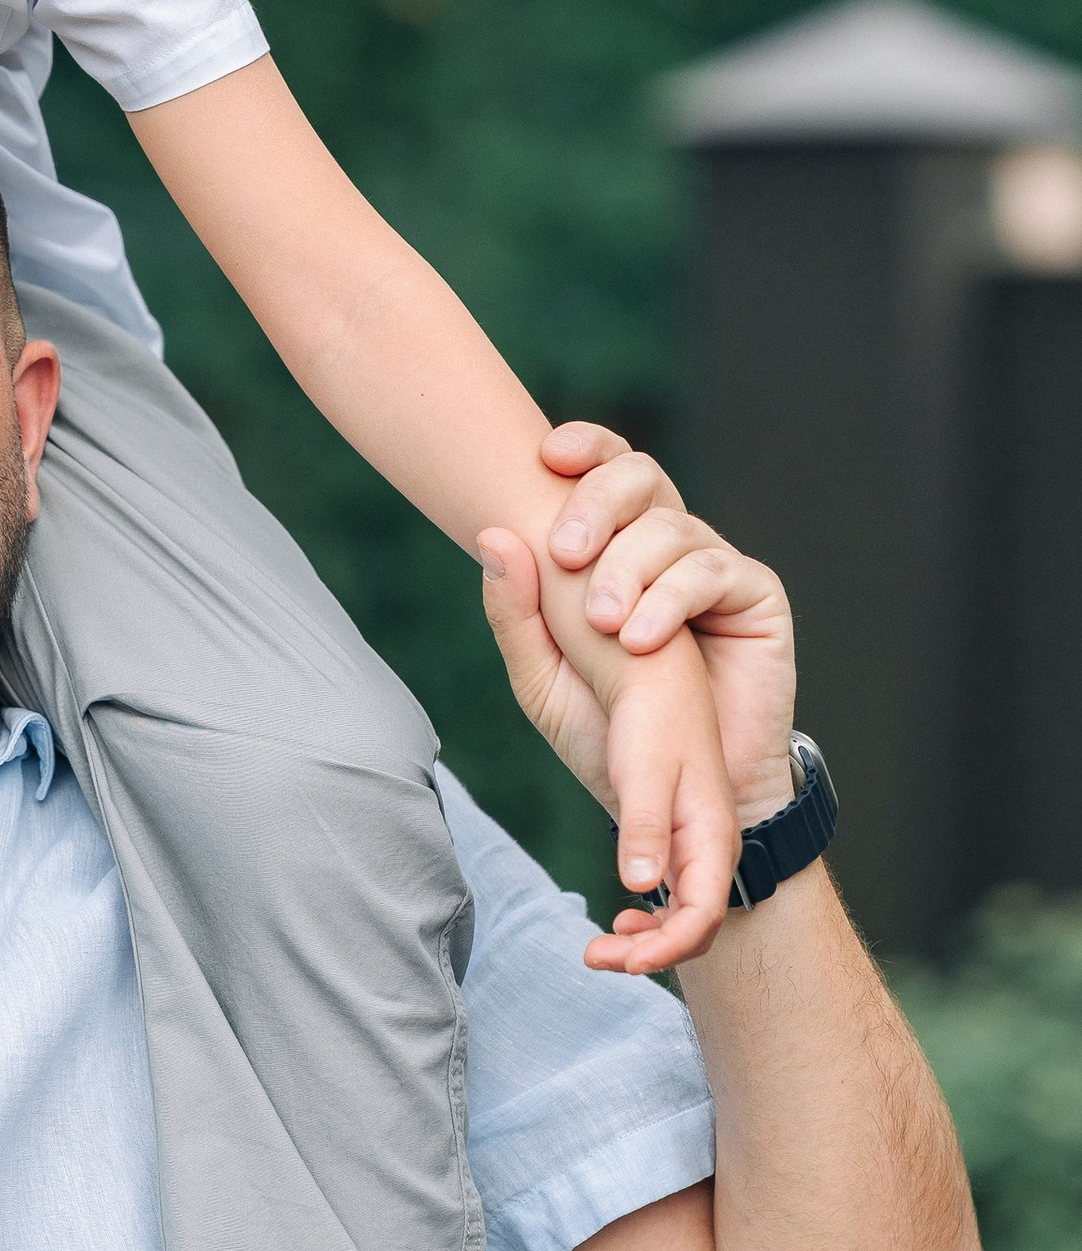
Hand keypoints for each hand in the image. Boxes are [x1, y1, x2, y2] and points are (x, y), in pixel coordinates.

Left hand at [481, 423, 795, 966]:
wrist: (676, 802)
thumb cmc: (609, 737)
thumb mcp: (543, 681)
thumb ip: (516, 613)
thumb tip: (493, 534)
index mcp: (613, 547)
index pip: (602, 470)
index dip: (583, 448)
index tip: (546, 456)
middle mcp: (666, 545)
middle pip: (639, 476)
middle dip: (596, 502)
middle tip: (564, 555)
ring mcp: (713, 566)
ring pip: (671, 525)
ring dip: (627, 567)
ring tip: (601, 624)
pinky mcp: (756, 598)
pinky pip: (714, 571)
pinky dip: (671, 599)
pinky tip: (641, 639)